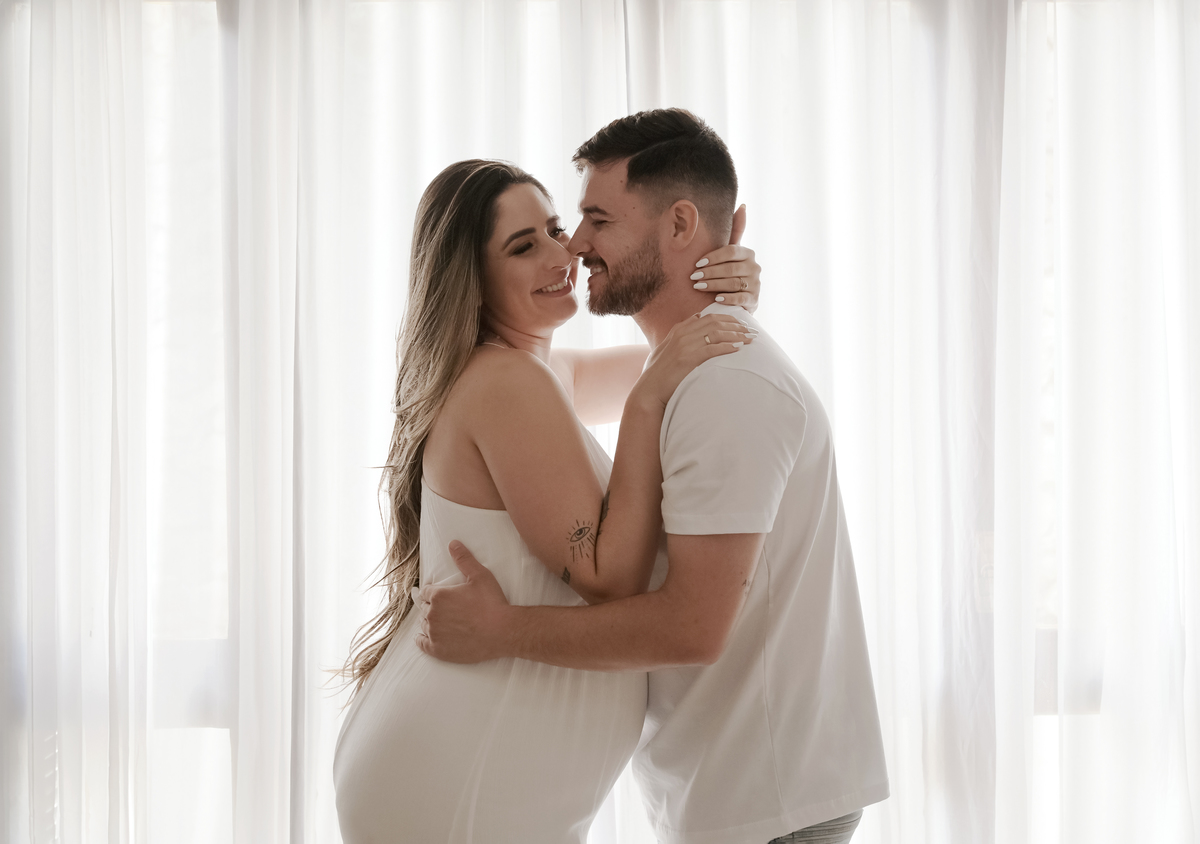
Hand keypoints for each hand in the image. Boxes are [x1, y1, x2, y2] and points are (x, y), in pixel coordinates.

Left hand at [415, 541, 512, 663]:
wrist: (502, 632)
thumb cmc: (492, 603)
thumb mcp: (480, 576)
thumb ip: (464, 559)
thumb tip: (453, 543)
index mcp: (439, 595)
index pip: (427, 592)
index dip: (434, 593)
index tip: (442, 596)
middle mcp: (432, 614)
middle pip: (425, 608)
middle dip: (433, 607)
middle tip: (447, 610)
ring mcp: (434, 633)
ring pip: (424, 625)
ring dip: (430, 622)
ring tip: (443, 623)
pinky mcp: (438, 650)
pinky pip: (422, 644)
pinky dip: (422, 640)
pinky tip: (427, 638)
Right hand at [634, 313, 755, 408]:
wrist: (650, 389)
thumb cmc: (660, 372)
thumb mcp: (668, 346)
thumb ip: (682, 332)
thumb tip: (696, 318)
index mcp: (679, 329)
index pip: (708, 317)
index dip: (727, 318)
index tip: (740, 323)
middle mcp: (683, 333)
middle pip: (715, 322)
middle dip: (736, 325)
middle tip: (751, 330)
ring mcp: (685, 345)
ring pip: (717, 333)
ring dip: (736, 335)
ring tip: (749, 338)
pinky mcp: (689, 358)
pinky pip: (713, 349)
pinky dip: (727, 347)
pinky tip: (738, 348)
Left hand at [690, 204, 761, 312]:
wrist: (739, 299)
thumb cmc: (730, 271)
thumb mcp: (732, 252)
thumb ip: (736, 231)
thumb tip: (743, 205)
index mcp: (748, 253)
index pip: (731, 251)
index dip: (713, 257)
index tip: (697, 262)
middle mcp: (755, 267)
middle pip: (731, 268)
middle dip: (710, 272)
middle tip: (693, 276)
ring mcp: (756, 285)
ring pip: (734, 283)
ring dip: (714, 284)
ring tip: (698, 286)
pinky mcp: (754, 301)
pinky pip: (741, 299)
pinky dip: (728, 298)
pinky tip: (716, 298)